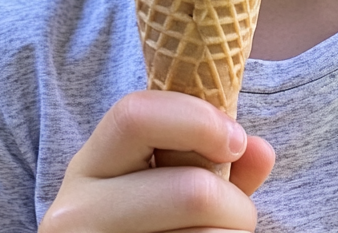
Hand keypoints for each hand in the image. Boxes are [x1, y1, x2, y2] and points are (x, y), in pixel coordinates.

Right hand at [39, 90, 275, 232]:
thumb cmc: (146, 222)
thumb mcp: (164, 183)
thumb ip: (210, 160)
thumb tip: (261, 151)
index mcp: (89, 167)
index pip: (135, 116)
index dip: (198, 120)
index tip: (236, 141)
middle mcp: (76, 211)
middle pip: (189, 191)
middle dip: (234, 202)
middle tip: (239, 214)